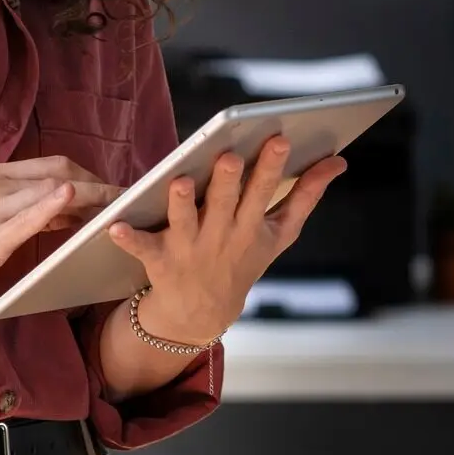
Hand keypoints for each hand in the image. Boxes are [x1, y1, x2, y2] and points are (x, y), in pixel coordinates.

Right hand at [0, 156, 119, 328]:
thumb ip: (24, 211)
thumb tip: (64, 204)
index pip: (52, 166)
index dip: (90, 175)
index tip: (115, 189)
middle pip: (60, 171)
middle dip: (99, 183)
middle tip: (128, 201)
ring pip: (51, 189)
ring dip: (92, 195)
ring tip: (122, 207)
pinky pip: (26, 217)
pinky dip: (52, 204)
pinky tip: (73, 199)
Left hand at [106, 137, 346, 343]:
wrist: (202, 314)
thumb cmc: (242, 260)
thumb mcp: (279, 234)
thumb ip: (307, 196)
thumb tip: (338, 161)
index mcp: (250, 225)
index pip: (264, 191)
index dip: (271, 166)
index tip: (278, 139)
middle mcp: (221, 235)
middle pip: (225, 203)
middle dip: (228, 180)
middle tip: (229, 156)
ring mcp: (189, 249)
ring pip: (185, 221)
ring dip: (182, 204)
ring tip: (179, 182)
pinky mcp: (159, 261)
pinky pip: (142, 248)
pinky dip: (128, 239)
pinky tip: (115, 226)